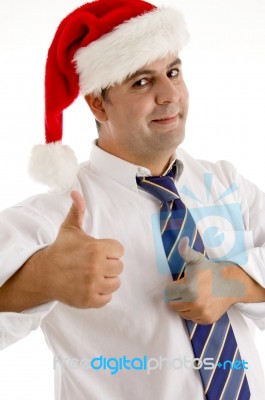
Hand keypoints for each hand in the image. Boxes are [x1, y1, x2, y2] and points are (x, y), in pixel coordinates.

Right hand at [43, 191, 123, 307]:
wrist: (43, 273)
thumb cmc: (60, 250)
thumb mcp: (69, 229)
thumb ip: (78, 210)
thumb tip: (76, 192)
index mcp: (95, 248)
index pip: (119, 250)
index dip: (110, 251)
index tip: (98, 252)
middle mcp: (95, 267)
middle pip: (119, 267)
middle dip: (108, 265)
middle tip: (95, 264)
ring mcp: (92, 285)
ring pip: (115, 283)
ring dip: (107, 280)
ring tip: (94, 276)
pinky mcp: (89, 300)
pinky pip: (108, 298)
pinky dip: (101, 294)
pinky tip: (91, 287)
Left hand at [165, 237, 245, 323]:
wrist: (230, 283)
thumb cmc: (209, 270)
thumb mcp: (196, 259)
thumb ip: (185, 251)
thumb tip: (182, 239)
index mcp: (188, 289)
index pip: (167, 293)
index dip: (172, 286)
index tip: (180, 282)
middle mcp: (194, 303)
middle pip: (172, 304)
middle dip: (176, 296)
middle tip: (186, 289)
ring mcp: (201, 313)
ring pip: (181, 313)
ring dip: (183, 305)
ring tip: (193, 295)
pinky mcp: (207, 319)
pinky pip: (191, 318)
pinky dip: (192, 312)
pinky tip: (199, 302)